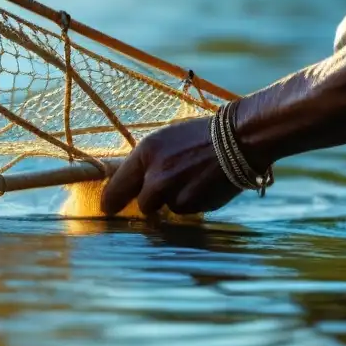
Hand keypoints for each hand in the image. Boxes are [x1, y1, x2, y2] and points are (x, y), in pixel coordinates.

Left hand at [100, 117, 241, 216]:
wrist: (239, 139)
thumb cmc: (200, 135)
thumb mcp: (165, 140)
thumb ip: (146, 162)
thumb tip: (130, 183)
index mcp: (146, 153)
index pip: (117, 186)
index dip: (110, 200)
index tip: (107, 208)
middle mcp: (157, 176)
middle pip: (143, 205)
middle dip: (152, 201)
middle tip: (167, 188)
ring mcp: (175, 194)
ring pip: (167, 208)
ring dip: (175, 200)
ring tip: (193, 179)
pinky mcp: (195, 206)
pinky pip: (188, 210)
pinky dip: (194, 202)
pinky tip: (205, 185)